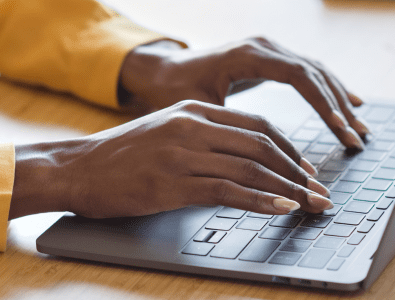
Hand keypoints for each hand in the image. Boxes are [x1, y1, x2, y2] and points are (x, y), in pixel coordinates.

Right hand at [10, 100, 333, 218]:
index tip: (307, 170)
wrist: (75, 169)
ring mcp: (184, 154)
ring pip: (252, 169)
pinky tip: (281, 208)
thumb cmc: (120, 156)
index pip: (258, 126)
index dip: (290, 149)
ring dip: (289, 189)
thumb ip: (205, 138)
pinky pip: (229, 191)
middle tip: (319, 191)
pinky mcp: (174, 183)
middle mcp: (193, 127)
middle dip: (299, 171)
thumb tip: (247, 161)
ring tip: (310, 205)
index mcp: (195, 111)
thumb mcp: (166, 132)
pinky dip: (261, 200)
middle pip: (263, 146)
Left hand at [118, 37, 370, 148]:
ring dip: (340, 101)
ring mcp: (271, 51)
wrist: (161, 70)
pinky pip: (310, 73)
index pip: (298, 75)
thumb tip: (255, 151)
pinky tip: (350, 106)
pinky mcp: (273, 60)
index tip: (337, 126)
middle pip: (315, 73)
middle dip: (338, 108)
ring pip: (317, 72)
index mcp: (248, 55)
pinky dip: (331, 91)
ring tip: (360, 129)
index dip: (321, 101)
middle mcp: (264, 47)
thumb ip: (227, 121)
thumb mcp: (197, 106)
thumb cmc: (174, 90)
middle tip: (356, 137)